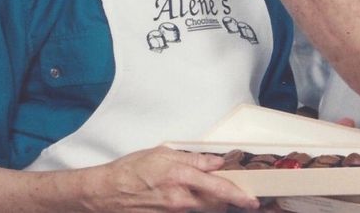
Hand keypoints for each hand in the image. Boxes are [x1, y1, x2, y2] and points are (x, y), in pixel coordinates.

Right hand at [91, 146, 258, 211]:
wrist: (107, 193)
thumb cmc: (131, 170)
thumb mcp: (163, 153)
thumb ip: (193, 159)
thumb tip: (216, 162)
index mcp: (181, 177)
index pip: (219, 188)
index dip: (239, 196)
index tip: (252, 200)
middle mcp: (180, 199)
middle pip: (216, 204)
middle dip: (226, 199)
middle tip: (229, 190)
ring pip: (204, 211)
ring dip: (210, 204)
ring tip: (201, 192)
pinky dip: (195, 208)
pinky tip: (188, 199)